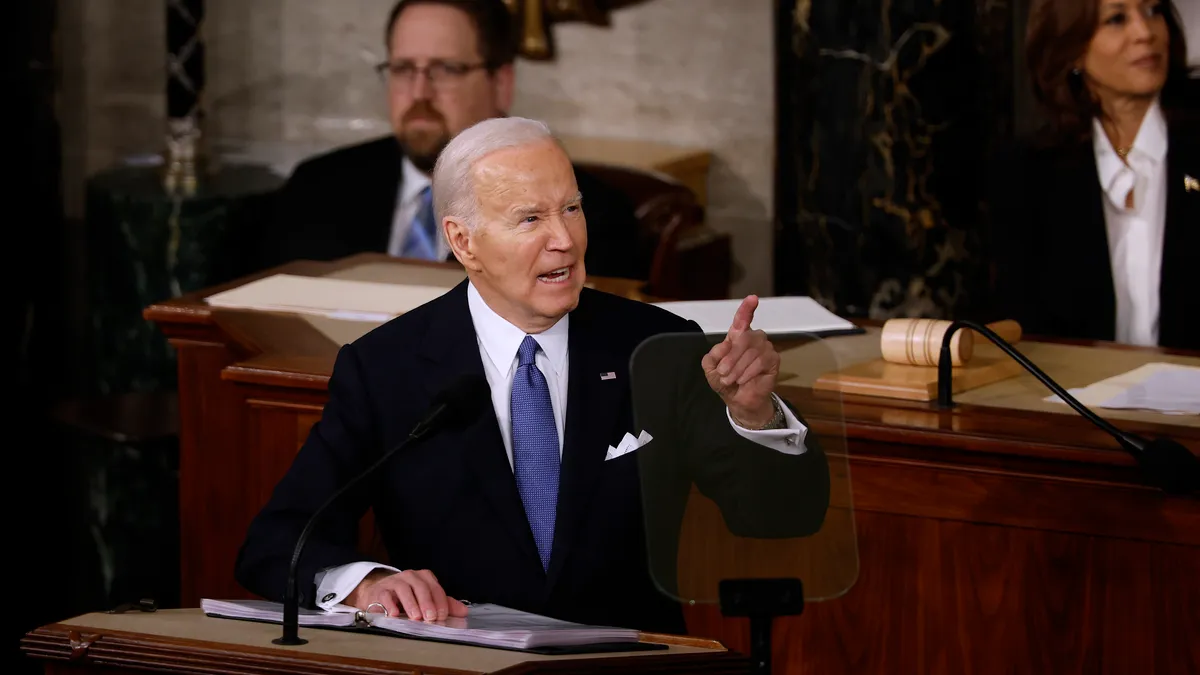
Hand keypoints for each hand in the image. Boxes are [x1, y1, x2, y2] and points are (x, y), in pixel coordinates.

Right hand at [345, 569, 468, 621]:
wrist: (379, 593)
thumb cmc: (406, 598)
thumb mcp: (426, 600)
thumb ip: (444, 605)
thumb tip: (463, 612)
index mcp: (424, 578)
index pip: (435, 587)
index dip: (440, 602)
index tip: (442, 616)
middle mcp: (410, 577)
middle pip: (421, 586)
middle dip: (427, 602)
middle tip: (431, 617)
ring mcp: (394, 582)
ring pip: (403, 589)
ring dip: (411, 604)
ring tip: (416, 617)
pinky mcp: (380, 591)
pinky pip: (385, 595)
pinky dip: (390, 605)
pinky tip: (395, 614)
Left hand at [701, 295, 779, 425]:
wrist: (739, 400)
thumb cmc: (726, 380)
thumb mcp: (711, 369)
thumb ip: (712, 356)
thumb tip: (725, 344)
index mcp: (737, 336)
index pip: (742, 319)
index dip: (746, 309)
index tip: (753, 298)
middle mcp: (753, 338)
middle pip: (744, 337)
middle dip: (731, 357)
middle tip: (722, 373)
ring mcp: (764, 347)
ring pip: (752, 351)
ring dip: (737, 367)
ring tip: (730, 379)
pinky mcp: (773, 359)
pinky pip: (761, 361)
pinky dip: (748, 372)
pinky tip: (743, 380)